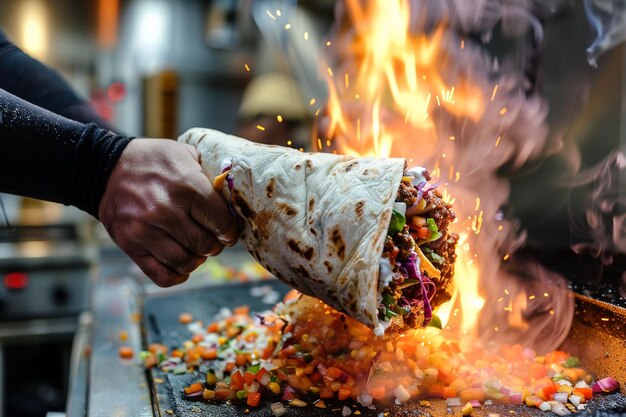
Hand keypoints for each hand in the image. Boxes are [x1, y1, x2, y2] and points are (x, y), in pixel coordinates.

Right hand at [98, 138, 238, 286]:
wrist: (106, 168)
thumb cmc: (154, 161)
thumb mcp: (186, 154)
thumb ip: (212, 176)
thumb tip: (237, 199)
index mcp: (186, 186)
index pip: (222, 223)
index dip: (230, 231)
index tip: (229, 232)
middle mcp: (166, 210)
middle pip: (206, 245)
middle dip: (215, 245)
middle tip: (213, 239)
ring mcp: (146, 230)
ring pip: (186, 262)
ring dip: (197, 259)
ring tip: (196, 248)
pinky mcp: (131, 245)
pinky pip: (162, 275)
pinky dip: (177, 275)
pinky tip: (181, 263)